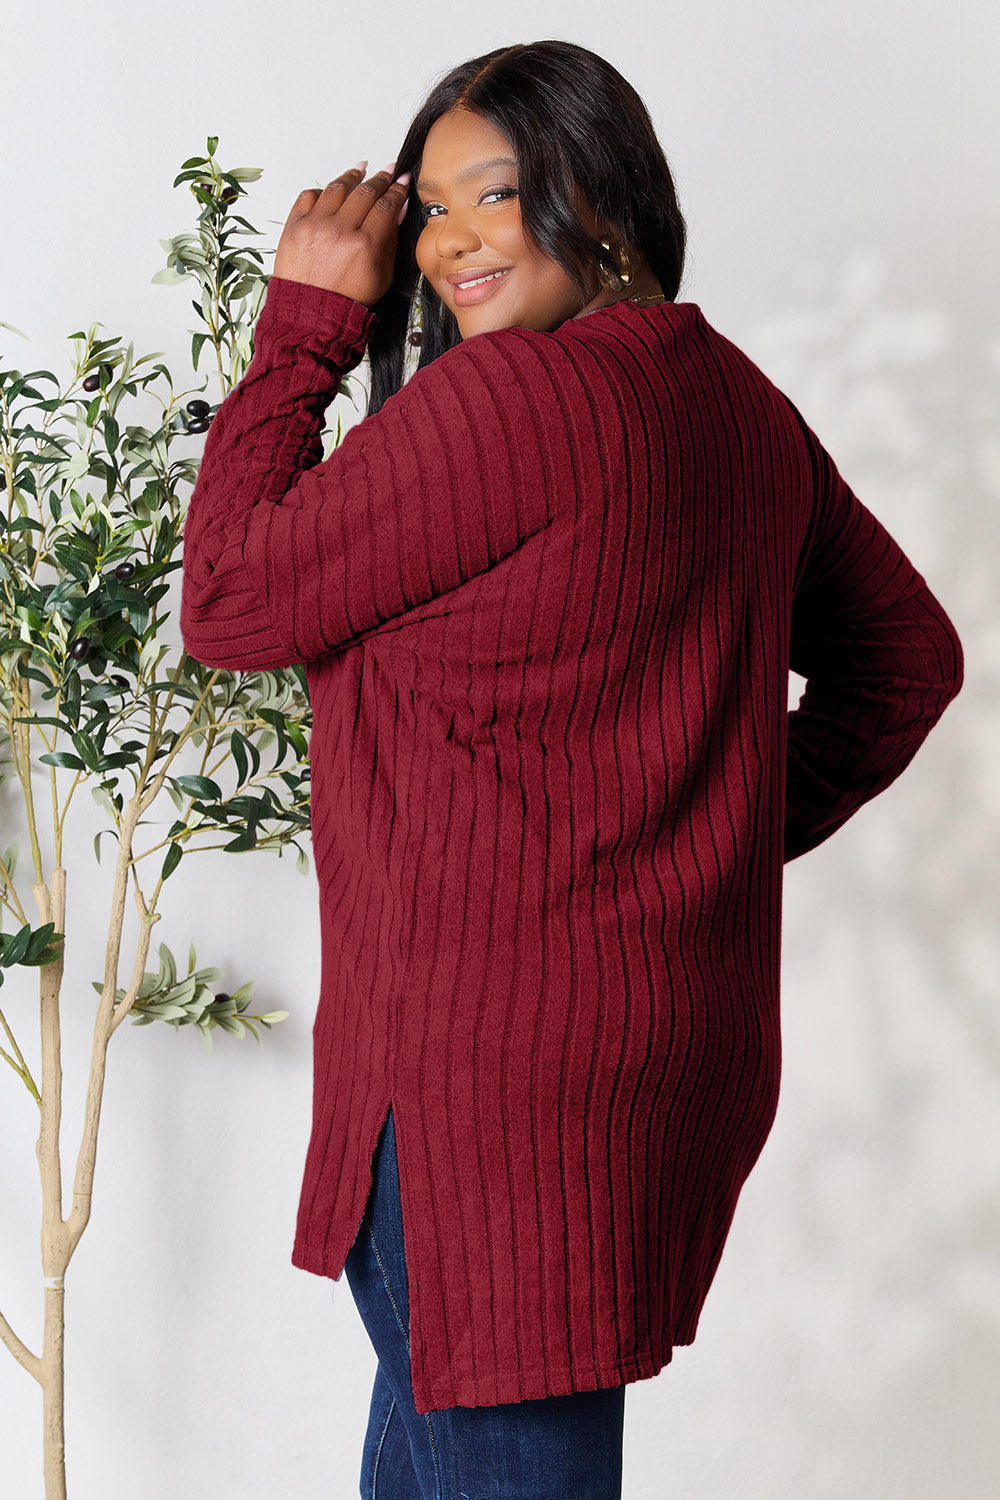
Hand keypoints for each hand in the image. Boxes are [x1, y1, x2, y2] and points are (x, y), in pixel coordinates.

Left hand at [272, 162, 410, 308]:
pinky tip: (331, 192)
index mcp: (365, 245)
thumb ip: (391, 240)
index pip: (386, 205)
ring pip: (337, 187)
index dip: (397, 190)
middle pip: (365, 191)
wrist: (312, 315)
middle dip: (379, 179)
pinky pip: (309, 195)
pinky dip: (322, 192)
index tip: (402, 180)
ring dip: (352, 177)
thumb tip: (398, 209)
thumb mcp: (382, 276)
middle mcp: (340, 230)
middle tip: (386, 172)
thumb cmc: (347, 300)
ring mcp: (315, 226)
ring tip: (360, 170)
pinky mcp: (294, 226)